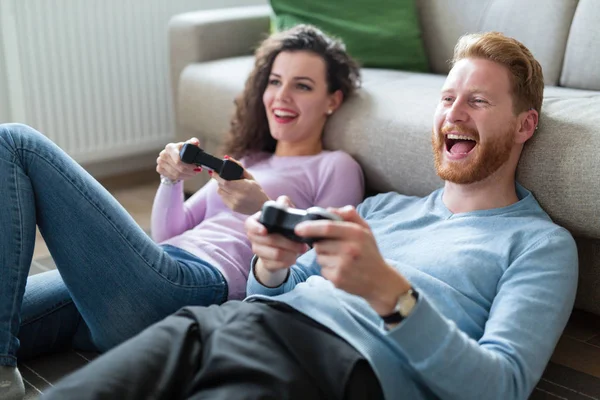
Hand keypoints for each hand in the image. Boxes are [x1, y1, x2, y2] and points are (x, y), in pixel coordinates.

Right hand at [156, 138, 201, 181]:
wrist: (175, 155)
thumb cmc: (183, 150)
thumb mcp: (189, 145)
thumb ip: (194, 142)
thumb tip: (195, 142)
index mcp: (170, 147)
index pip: (178, 160)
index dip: (188, 165)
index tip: (196, 167)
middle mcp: (163, 154)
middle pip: (178, 167)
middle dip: (189, 171)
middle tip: (196, 171)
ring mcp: (160, 162)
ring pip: (176, 174)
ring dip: (186, 175)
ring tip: (193, 173)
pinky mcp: (159, 169)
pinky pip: (172, 177)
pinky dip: (181, 177)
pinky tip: (186, 174)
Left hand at [212, 157, 269, 214]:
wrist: (261, 207)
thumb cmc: (257, 190)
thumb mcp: (250, 177)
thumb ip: (239, 167)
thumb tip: (227, 158)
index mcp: (244, 188)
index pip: (225, 181)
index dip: (217, 176)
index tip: (213, 171)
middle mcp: (238, 196)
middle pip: (220, 186)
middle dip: (219, 180)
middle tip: (223, 177)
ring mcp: (234, 203)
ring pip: (220, 192)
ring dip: (222, 187)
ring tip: (230, 185)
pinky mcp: (232, 208)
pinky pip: (223, 198)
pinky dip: (225, 194)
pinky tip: (232, 193)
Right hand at [245, 196, 307, 286]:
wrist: (280, 247)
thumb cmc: (282, 227)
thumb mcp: (283, 215)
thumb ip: (284, 205)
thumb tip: (283, 201)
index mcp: (256, 223)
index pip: (249, 224)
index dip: (256, 228)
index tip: (265, 231)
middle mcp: (254, 238)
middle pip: (269, 240)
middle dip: (289, 242)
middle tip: (303, 244)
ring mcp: (259, 251)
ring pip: (276, 254)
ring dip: (292, 252)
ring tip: (301, 249)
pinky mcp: (266, 264)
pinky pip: (279, 264)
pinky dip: (290, 261)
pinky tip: (295, 257)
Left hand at [295, 206, 411, 315]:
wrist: (380, 281)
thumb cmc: (369, 252)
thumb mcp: (365, 230)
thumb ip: (349, 215)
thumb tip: (328, 209)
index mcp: (356, 234)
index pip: (327, 228)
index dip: (310, 227)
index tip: (298, 228)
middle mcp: (349, 249)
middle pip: (319, 244)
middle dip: (321, 245)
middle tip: (335, 248)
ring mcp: (343, 266)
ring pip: (319, 257)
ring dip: (324, 257)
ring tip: (340, 259)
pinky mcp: (338, 279)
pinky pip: (322, 269)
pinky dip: (327, 269)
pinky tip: (341, 269)